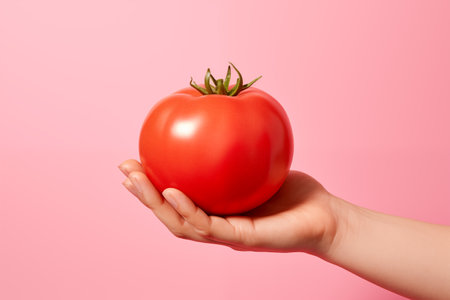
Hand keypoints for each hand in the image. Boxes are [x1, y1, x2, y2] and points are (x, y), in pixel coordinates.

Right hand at [118, 159, 338, 254]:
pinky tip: (172, 191)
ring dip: (155, 204)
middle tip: (124, 169)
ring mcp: (226, 236)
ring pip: (181, 224)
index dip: (151, 185)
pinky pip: (209, 227)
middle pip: (170, 214)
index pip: (175, 200)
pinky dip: (187, 211)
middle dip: (144, 194)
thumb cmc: (292, 191)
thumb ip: (237, 149)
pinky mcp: (242, 240)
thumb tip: (220, 115)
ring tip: (137, 180)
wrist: (325, 217)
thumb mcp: (259, 163)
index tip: (134, 161)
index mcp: (215, 211)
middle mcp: (215, 226)